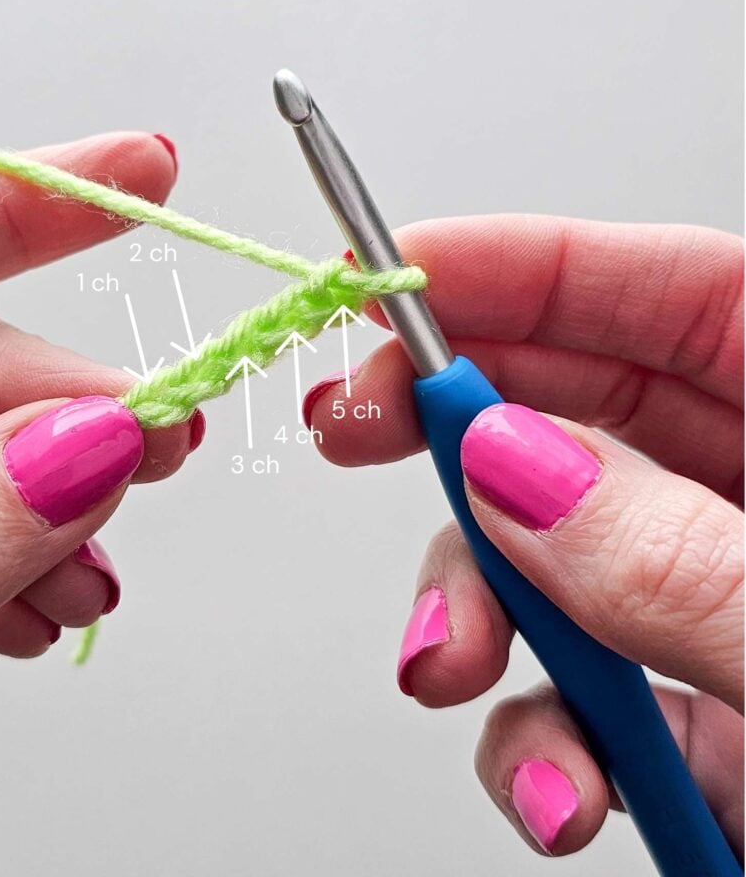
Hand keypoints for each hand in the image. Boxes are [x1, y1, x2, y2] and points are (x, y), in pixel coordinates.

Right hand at [305, 216, 742, 856]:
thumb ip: (688, 564)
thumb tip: (514, 466)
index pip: (671, 295)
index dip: (521, 266)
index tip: (395, 273)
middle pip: (580, 406)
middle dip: (450, 420)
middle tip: (352, 425)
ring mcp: (723, 609)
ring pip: (544, 555)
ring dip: (470, 609)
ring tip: (445, 665)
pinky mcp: (697, 714)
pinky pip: (572, 693)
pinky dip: (532, 740)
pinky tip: (560, 795)